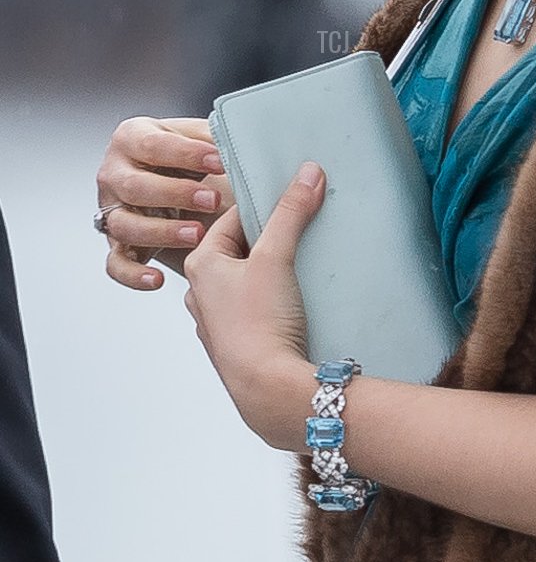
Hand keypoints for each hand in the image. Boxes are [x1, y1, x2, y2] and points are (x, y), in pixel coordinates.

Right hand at [96, 116, 231, 289]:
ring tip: (198, 235)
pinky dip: (134, 274)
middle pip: (135, 186)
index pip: (153, 145)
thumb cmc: (189, 158)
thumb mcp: (199, 139)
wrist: (176, 180)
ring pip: (125, 225)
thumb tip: (244, 135)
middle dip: (176, 194)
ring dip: (162, 233)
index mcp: (131, 138)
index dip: (187, 154)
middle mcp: (114, 174)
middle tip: (212, 200)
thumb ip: (214, 137)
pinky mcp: (116, 243)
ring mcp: (112, 210)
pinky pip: (116, 263)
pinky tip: (158, 279)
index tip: (220, 161)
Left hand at [182, 162, 324, 448]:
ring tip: (304, 264)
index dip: (265, 206)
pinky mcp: (239, 343)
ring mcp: (218, 321)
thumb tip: (309, 172)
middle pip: (242, 248)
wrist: (267, 389)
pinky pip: (256, 308)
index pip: (233, 217)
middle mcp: (201, 291)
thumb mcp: (277, 256)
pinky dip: (274, 298)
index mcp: (201, 264)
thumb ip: (292, 212)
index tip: (294, 197)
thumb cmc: (259, 322)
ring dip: (274, 270)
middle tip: (304, 229)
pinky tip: (297, 300)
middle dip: (273, 238)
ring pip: (248, 280)